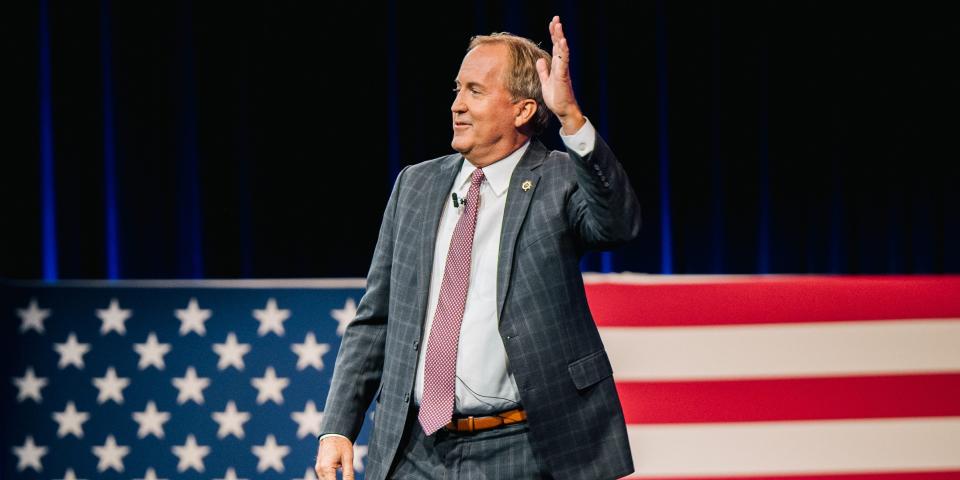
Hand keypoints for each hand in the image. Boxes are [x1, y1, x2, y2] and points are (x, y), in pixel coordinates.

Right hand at [315, 436, 354, 479]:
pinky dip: (330, 479)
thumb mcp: (348, 460)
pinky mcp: (319, 468)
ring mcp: (318, 469)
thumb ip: (349, 475)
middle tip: (347, 479)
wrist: (334, 433)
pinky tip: (336, 479)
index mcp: (326, 468)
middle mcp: (320, 470)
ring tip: (344, 478)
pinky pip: (324, 478)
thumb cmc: (342, 444)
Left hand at [536, 15, 584, 133]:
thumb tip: (539, 60)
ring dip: (560, 37)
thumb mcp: (545, 82)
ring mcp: (563, 70)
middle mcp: (561, 65)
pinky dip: (563, 51)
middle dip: (557, 31)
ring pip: (562, 50)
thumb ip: (543, 71)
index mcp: (557, 66)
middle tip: (556, 18)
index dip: (553, 35)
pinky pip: (564, 61)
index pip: (555, 47)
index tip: (552, 23)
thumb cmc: (556, 98)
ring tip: (558, 25)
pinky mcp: (563, 76)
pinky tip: (562, 42)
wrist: (563, 111)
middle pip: (559, 45)